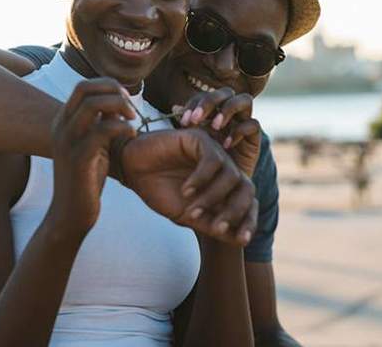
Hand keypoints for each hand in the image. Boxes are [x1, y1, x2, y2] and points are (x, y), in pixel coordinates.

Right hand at [49, 78, 135, 235]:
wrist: (70, 214)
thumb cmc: (86, 179)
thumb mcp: (93, 145)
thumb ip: (101, 123)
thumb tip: (117, 103)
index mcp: (63, 121)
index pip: (83, 86)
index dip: (108, 86)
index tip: (126, 100)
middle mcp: (61, 127)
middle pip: (85, 89)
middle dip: (114, 91)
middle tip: (132, 108)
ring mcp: (67, 142)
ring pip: (93, 105)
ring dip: (119, 106)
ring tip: (133, 120)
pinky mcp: (79, 159)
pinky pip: (101, 131)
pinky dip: (122, 127)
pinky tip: (132, 135)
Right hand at [121, 128, 256, 245]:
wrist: (132, 169)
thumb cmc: (158, 191)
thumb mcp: (187, 215)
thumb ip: (212, 225)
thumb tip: (239, 241)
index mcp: (224, 188)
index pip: (248, 203)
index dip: (249, 221)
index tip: (242, 240)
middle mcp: (223, 169)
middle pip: (247, 188)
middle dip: (235, 211)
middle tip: (218, 227)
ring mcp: (214, 153)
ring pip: (231, 175)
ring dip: (213, 198)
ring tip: (192, 211)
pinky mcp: (201, 139)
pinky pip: (213, 161)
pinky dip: (202, 179)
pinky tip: (186, 190)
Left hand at [175, 88, 261, 177]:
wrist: (221, 194)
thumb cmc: (201, 168)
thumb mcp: (191, 146)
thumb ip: (186, 127)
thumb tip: (174, 108)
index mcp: (211, 113)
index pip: (205, 96)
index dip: (195, 103)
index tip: (184, 122)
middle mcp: (229, 115)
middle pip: (226, 92)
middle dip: (211, 102)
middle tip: (197, 119)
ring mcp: (243, 124)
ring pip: (244, 100)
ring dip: (228, 110)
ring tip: (215, 126)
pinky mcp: (255, 139)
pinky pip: (253, 125)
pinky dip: (239, 132)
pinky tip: (226, 145)